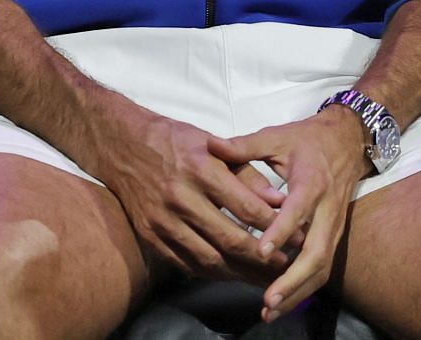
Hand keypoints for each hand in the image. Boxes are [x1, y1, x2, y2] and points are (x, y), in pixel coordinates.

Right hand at [75, 93, 289, 283]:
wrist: (122, 145)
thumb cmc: (175, 141)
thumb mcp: (214, 146)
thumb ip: (248, 174)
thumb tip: (279, 202)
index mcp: (201, 169)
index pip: (247, 208)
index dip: (276, 227)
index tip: (298, 236)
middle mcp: (181, 197)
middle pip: (230, 239)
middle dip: (264, 258)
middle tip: (288, 266)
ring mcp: (163, 220)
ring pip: (209, 258)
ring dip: (241, 273)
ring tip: (265, 278)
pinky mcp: (151, 236)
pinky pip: (186, 264)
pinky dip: (212, 273)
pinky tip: (232, 275)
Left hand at [213, 106, 367, 321]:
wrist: (347, 141)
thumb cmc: (307, 140)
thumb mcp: (276, 136)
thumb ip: (244, 145)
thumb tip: (210, 144)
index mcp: (312, 181)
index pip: (299, 209)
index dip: (282, 230)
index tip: (261, 250)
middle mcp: (327, 209)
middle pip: (316, 251)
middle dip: (293, 279)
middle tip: (268, 300)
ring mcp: (333, 227)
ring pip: (322, 267)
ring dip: (298, 291)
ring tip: (270, 310)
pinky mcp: (333, 238)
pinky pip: (322, 268)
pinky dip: (304, 289)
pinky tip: (281, 303)